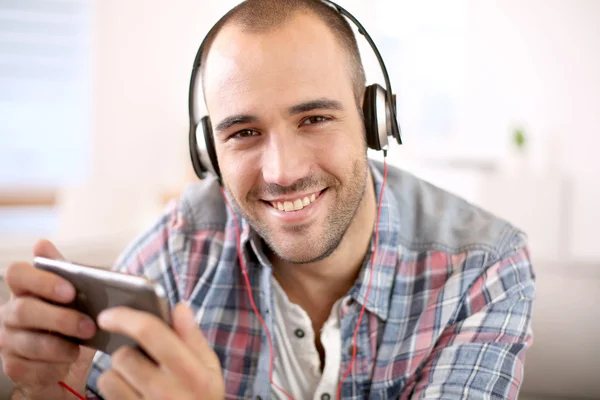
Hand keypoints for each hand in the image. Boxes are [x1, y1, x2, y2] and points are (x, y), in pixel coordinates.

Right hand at [0, 240, 96, 398]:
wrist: (69, 362)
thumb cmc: (73, 323)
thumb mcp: (79, 299)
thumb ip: (78, 277)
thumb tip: (91, 261)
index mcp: (25, 289)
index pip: (18, 274)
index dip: (42, 281)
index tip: (70, 291)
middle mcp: (10, 313)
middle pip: (23, 310)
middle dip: (60, 318)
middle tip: (89, 325)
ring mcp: (8, 341)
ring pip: (29, 342)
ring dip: (61, 346)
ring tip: (82, 347)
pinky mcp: (13, 367)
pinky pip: (31, 368)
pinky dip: (56, 366)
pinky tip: (68, 362)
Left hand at [96, 302, 224, 398]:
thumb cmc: (201, 396)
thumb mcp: (209, 368)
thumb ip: (193, 337)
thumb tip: (179, 307)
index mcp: (192, 372)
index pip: (150, 332)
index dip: (125, 317)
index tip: (109, 314)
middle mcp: (168, 392)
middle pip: (123, 355)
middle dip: (128, 352)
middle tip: (142, 359)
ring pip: (109, 375)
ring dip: (118, 373)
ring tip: (137, 378)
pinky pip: (106, 394)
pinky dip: (114, 389)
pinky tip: (131, 392)